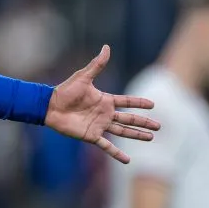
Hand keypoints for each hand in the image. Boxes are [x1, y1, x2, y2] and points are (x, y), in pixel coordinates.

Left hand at [44, 45, 159, 163]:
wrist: (49, 106)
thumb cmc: (64, 91)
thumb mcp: (83, 77)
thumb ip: (97, 64)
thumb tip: (106, 47)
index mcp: (105, 100)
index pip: (127, 102)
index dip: (139, 103)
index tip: (153, 104)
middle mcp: (104, 114)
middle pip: (129, 119)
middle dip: (144, 122)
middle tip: (159, 126)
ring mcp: (99, 125)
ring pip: (123, 132)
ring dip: (136, 135)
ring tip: (150, 137)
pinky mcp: (91, 136)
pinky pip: (107, 146)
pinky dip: (117, 153)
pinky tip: (128, 160)